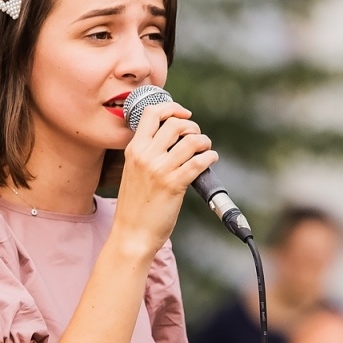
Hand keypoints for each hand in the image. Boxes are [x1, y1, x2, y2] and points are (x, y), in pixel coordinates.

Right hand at [112, 100, 216, 255]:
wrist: (132, 234)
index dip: (172, 108)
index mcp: (134, 150)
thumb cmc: (135, 206)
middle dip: (192, 127)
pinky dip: (210, 157)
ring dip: (204, 142)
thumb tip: (171, 140)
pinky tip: (211, 159)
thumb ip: (146, 154)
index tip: (184, 114)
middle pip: (175, 124)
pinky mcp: (174, 184)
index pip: (152, 113)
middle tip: (197, 137)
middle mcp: (145, 156)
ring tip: (206, 149)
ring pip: (191, 141)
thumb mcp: (133, 172)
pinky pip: (199, 162)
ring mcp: (159, 170)